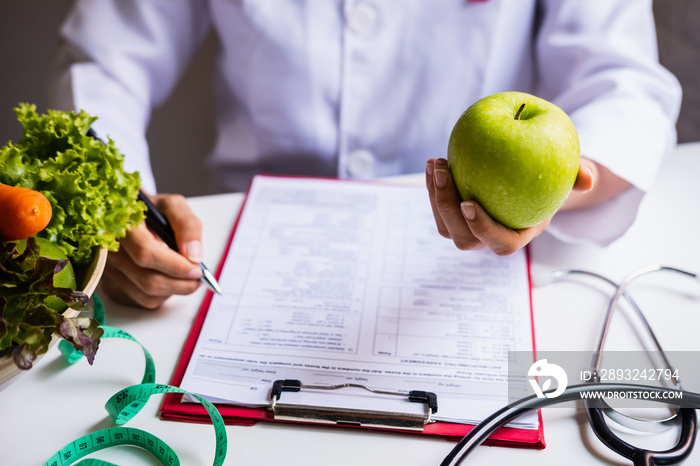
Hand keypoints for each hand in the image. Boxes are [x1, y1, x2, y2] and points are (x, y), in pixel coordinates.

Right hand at [101, 193, 203, 308]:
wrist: (129, 218)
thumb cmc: (152, 213)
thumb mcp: (172, 206)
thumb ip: (187, 225)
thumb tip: (194, 256)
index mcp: (123, 226)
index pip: (146, 253)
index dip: (175, 265)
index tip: (196, 268)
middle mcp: (110, 251)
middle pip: (148, 280)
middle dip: (181, 283)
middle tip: (198, 277)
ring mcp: (108, 270)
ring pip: (147, 295)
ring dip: (174, 290)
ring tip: (184, 276)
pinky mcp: (111, 285)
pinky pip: (142, 300)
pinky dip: (162, 295)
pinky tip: (167, 278)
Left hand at [426, 157, 594, 254]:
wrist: (529, 184)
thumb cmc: (551, 181)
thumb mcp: (568, 176)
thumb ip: (579, 176)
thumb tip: (587, 179)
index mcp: (517, 237)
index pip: (499, 243)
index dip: (482, 229)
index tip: (469, 203)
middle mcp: (490, 240)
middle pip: (462, 237)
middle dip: (447, 207)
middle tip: (444, 172)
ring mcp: (470, 232)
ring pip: (445, 226)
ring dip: (435, 196)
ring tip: (436, 164)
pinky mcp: (455, 219)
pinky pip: (439, 209)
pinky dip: (433, 188)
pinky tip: (434, 162)